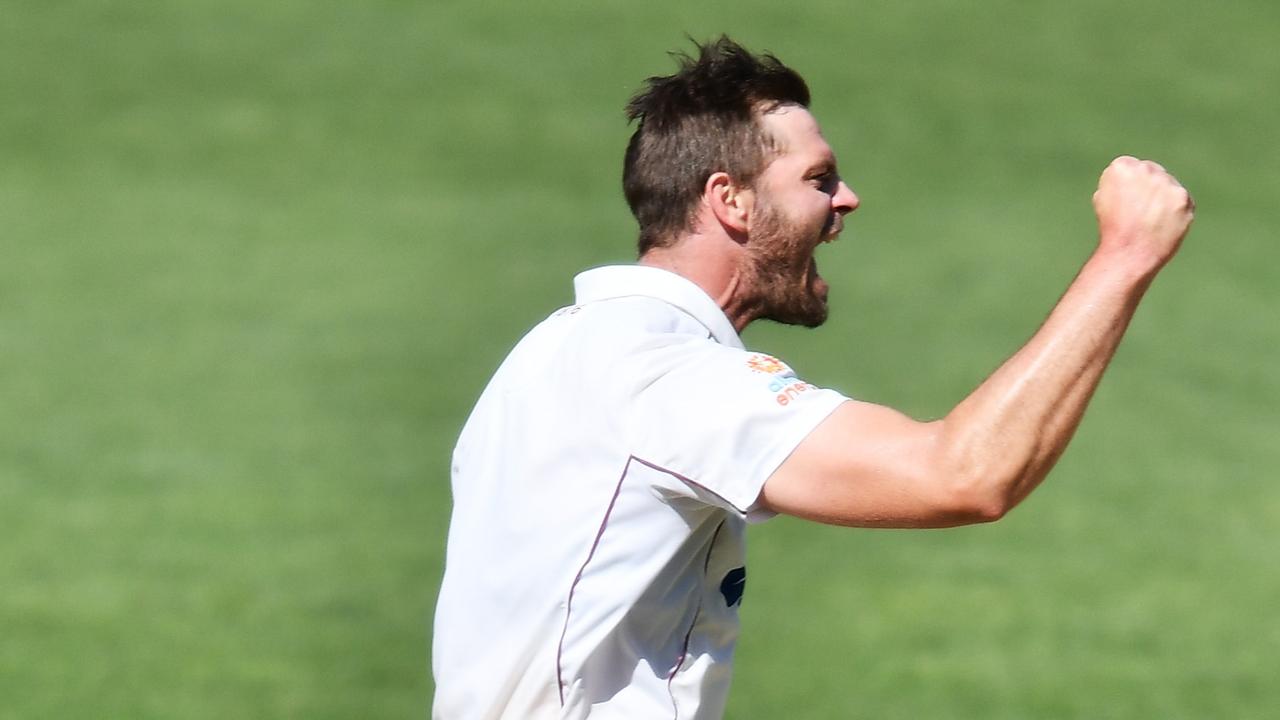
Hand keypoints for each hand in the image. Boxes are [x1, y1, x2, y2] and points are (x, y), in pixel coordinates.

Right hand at [1092, 155, 1194, 270]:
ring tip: (1150, 220)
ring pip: (1168, 186)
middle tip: (1139, 211)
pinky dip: (1176, 212)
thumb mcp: (1103, 198)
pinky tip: (1163, 224)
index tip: (1123, 202)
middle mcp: (1146, 169)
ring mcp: (1167, 183)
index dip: (1126, 187)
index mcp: (1121, 166)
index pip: (1130, 167)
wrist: (1129, 253)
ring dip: (1162, 199)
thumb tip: (1134, 179)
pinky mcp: (1184, 198)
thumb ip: (1119, 182)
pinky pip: (1183, 201)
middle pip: (1151, 171)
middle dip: (1147, 188)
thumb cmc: (1112, 228)